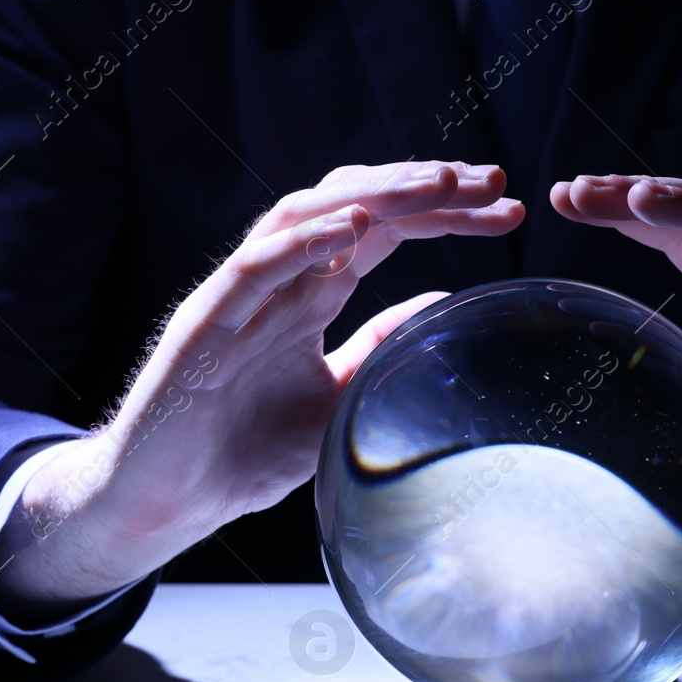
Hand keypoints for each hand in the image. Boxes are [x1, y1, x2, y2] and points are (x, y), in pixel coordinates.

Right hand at [0, 161, 521, 617]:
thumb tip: (448, 304)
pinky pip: (254, 265)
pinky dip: (304, 241)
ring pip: (308, 215)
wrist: (173, 501)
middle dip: (426, 188)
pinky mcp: (205, 320)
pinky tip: (354, 225)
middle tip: (495, 180)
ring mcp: (241, 294)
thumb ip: (384, 346)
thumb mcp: (342, 394)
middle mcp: (280, 280)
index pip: (387, 230)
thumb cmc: (246, 451)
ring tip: (441, 184)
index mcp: (312, 294)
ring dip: (377, 193)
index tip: (509, 207)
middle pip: (357, 206)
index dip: (446, 213)